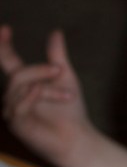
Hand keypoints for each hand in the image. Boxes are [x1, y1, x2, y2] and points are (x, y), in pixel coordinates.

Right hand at [0, 25, 90, 166]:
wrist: (78, 137)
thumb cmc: (70, 110)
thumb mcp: (65, 78)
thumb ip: (57, 56)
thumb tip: (56, 31)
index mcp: (23, 83)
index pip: (8, 60)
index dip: (3, 45)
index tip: (6, 28)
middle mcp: (13, 96)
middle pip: (17, 73)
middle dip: (39, 69)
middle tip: (59, 70)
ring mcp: (12, 111)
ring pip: (20, 87)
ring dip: (47, 87)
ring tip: (68, 94)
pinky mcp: (17, 125)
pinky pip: (18, 105)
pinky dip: (31, 96)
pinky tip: (42, 92)